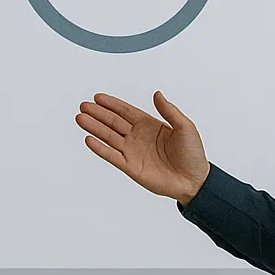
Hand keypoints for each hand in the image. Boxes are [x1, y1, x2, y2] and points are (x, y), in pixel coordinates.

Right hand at [76, 91, 210, 204]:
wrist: (194, 180)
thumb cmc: (193, 154)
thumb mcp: (185, 127)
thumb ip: (169, 110)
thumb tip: (157, 94)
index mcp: (149, 125)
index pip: (126, 111)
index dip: (112, 104)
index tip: (98, 97)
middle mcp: (137, 137)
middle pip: (113, 122)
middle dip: (98, 113)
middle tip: (84, 105)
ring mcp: (132, 152)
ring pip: (109, 137)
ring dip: (94, 128)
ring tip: (80, 118)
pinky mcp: (130, 167)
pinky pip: (112, 156)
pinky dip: (100, 148)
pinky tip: (89, 139)